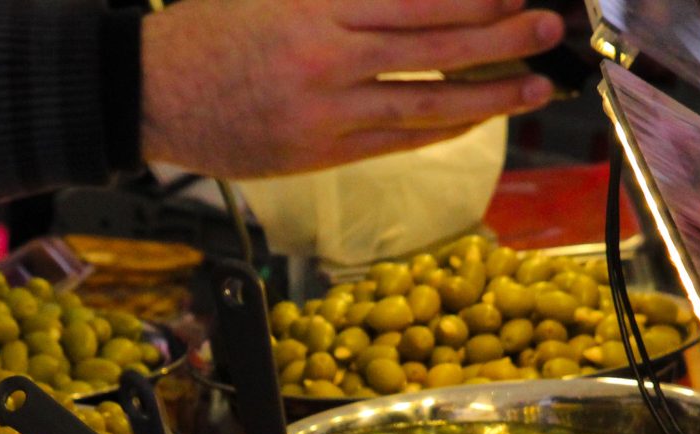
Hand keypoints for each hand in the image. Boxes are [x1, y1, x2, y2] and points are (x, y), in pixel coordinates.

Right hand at [140, 0, 564, 177]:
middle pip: (435, 50)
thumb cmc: (210, 31)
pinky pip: (397, 141)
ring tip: (532, 86)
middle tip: (547, 30)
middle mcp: (327, 60)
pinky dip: (442, 129)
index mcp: (316, 9)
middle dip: (501, 40)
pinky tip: (475, 117)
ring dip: (488, 96)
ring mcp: (326, 113)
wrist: (152, 93)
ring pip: (426, 106)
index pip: (418, 1)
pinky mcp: (320, 153)